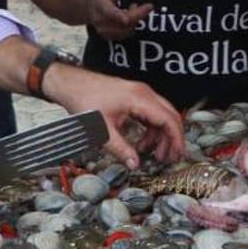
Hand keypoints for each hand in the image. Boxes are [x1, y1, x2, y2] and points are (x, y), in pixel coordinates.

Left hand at [41, 67, 184, 168]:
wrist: (70, 84)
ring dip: (160, 136)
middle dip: (172, 138)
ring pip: (161, 116)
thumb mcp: (102, 129)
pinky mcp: (134, 97)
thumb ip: (120, 148)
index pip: (168, 119)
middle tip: (168, 158)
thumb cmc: (84, 101)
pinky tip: (141, 144)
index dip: (176, 139)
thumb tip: (134, 164)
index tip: (176, 155)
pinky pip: (150, 115)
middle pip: (170, 116)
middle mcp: (144, 94)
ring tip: (152, 154)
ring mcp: (140, 94)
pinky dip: (150, 130)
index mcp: (140, 99)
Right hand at [81, 0, 153, 40]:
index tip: (127, 17)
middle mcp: (100, 20)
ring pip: (125, 30)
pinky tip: (132, 16)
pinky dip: (132, 26)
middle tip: (149, 6)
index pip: (109, 12)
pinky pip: (125, 34)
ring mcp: (104, 30)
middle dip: (138, 15)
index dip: (118, 16)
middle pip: (122, 24)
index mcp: (100, 5)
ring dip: (135, 20)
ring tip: (135, 7)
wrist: (86, 6)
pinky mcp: (109, 36)